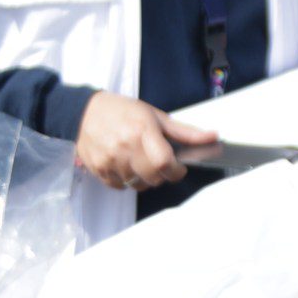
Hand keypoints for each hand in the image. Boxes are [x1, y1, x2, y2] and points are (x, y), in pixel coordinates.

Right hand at [74, 92, 217, 190]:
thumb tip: (213, 138)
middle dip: (162, 174)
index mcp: (142, 131)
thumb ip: (185, 132)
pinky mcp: (98, 170)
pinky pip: (121, 187)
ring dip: (144, 178)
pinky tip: (125, 164)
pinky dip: (127, 180)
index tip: (178, 167)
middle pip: (154, 178)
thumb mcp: (156, 116)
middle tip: (158, 161)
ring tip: (139, 160)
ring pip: (138, 185)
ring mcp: (110, 160)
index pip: (165, 163)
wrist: (84, 112)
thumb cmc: (123, 111)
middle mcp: (125, 147)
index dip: (176, 170)